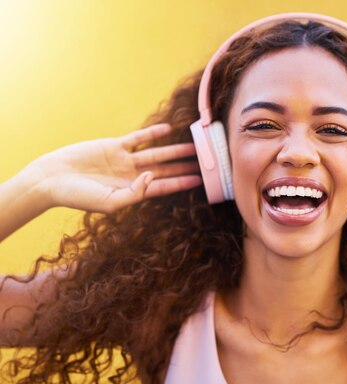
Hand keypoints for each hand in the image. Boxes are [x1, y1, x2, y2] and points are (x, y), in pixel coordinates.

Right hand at [27, 123, 201, 212]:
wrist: (52, 179)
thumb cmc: (79, 197)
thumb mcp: (110, 203)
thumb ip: (135, 193)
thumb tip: (153, 177)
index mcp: (133, 192)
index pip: (164, 187)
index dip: (183, 183)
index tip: (202, 180)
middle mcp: (132, 176)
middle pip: (166, 170)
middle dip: (185, 167)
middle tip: (205, 163)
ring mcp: (124, 160)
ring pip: (156, 154)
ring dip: (175, 150)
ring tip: (194, 147)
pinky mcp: (114, 146)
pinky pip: (138, 138)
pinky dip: (152, 133)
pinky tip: (168, 129)